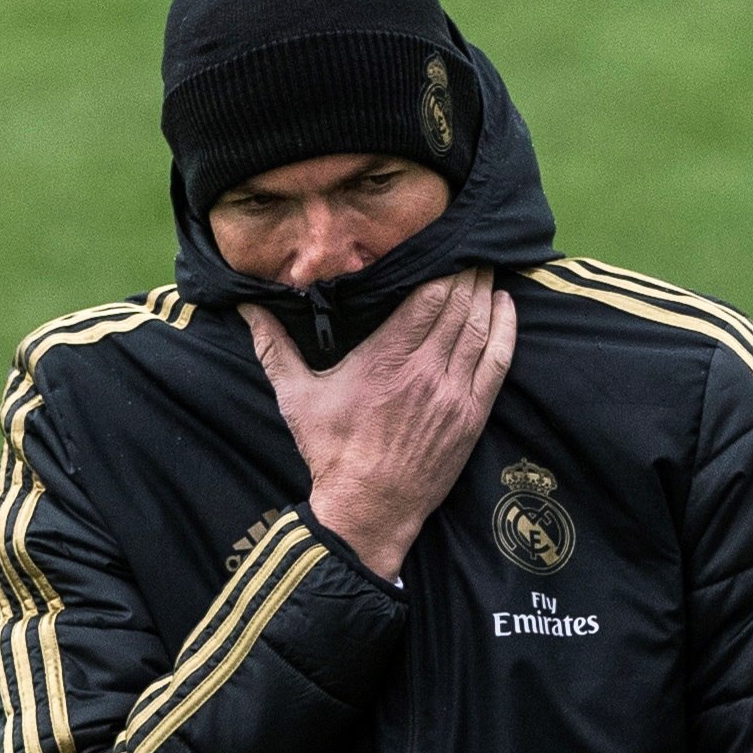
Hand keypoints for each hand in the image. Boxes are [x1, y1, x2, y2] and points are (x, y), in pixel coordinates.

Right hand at [244, 268, 517, 580]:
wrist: (368, 507)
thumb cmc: (331, 452)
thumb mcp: (296, 396)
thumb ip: (274, 348)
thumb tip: (245, 310)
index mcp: (385, 358)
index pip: (427, 296)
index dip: (443, 266)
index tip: (446, 245)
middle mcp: (424, 370)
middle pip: (457, 305)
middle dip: (467, 272)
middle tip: (472, 248)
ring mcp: (452, 393)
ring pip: (479, 328)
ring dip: (486, 294)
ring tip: (487, 269)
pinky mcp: (471, 416)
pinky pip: (497, 362)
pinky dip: (505, 330)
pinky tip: (507, 307)